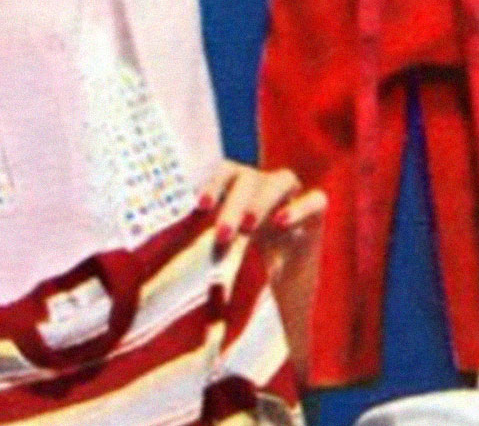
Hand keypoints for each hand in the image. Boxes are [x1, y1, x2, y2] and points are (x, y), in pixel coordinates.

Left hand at [197, 160, 326, 383]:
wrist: (278, 306)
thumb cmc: (238, 281)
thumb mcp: (218, 267)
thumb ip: (200, 256)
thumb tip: (160, 264)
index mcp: (237, 196)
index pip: (226, 172)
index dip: (214, 182)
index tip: (201, 207)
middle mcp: (263, 192)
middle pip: (248, 178)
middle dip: (233, 204)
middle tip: (223, 235)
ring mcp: (292, 201)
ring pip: (282, 179)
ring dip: (262, 199)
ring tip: (248, 227)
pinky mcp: (317, 218)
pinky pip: (317, 200)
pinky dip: (300, 206)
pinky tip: (281, 223)